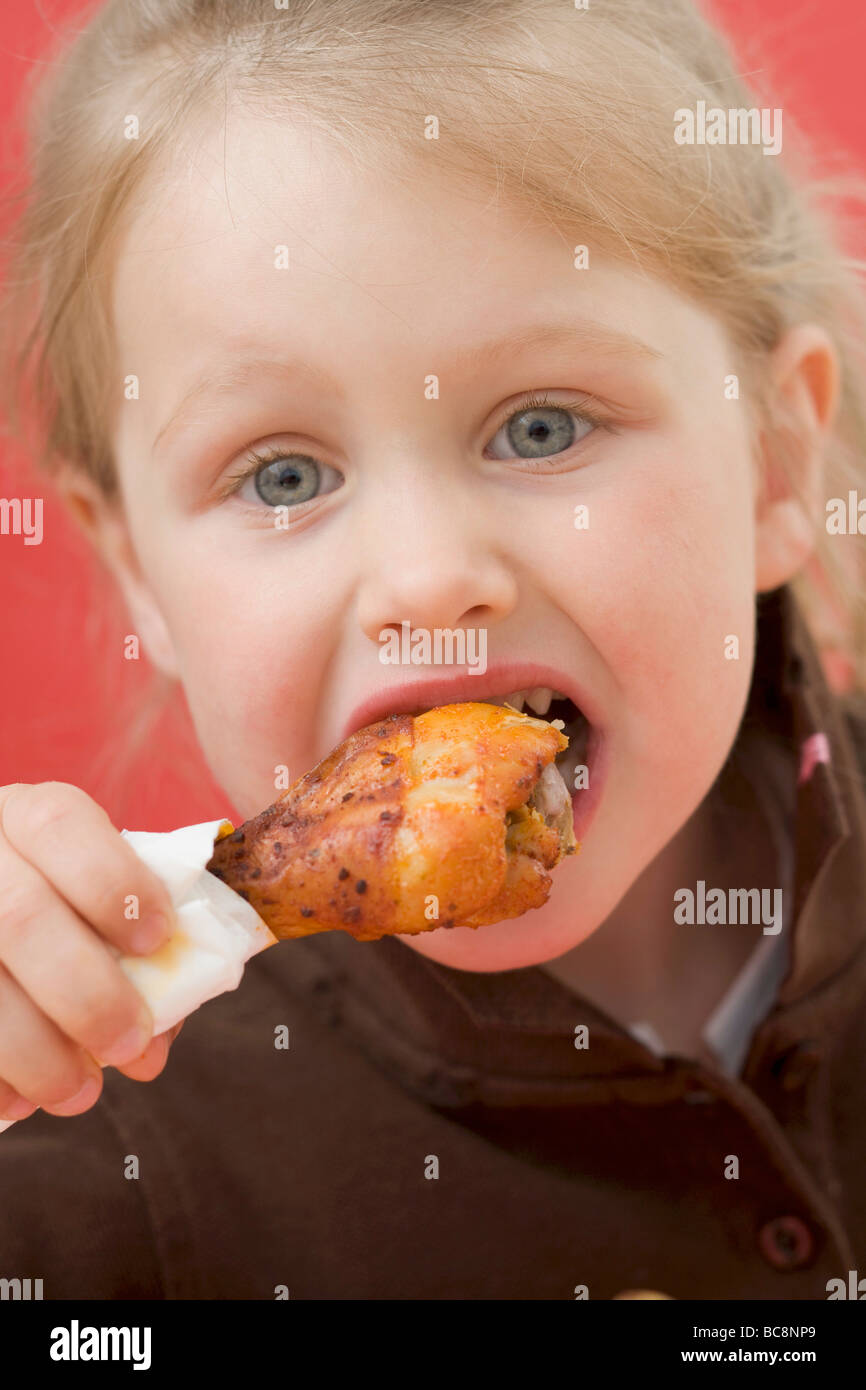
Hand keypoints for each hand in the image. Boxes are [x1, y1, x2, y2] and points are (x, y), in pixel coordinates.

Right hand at [0, 782, 183, 1121]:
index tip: (157, 939)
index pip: (61, 825)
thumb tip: (154, 1042)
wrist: (1, 904)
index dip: (114, 883)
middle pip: (20, 916)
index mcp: (26, 817)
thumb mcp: (93, 901)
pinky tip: (18, 1101)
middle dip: (86, 993)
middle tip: (129, 1042)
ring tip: (80, 1092)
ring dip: (34, 1051)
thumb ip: (134, 951)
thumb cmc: (61, 909)